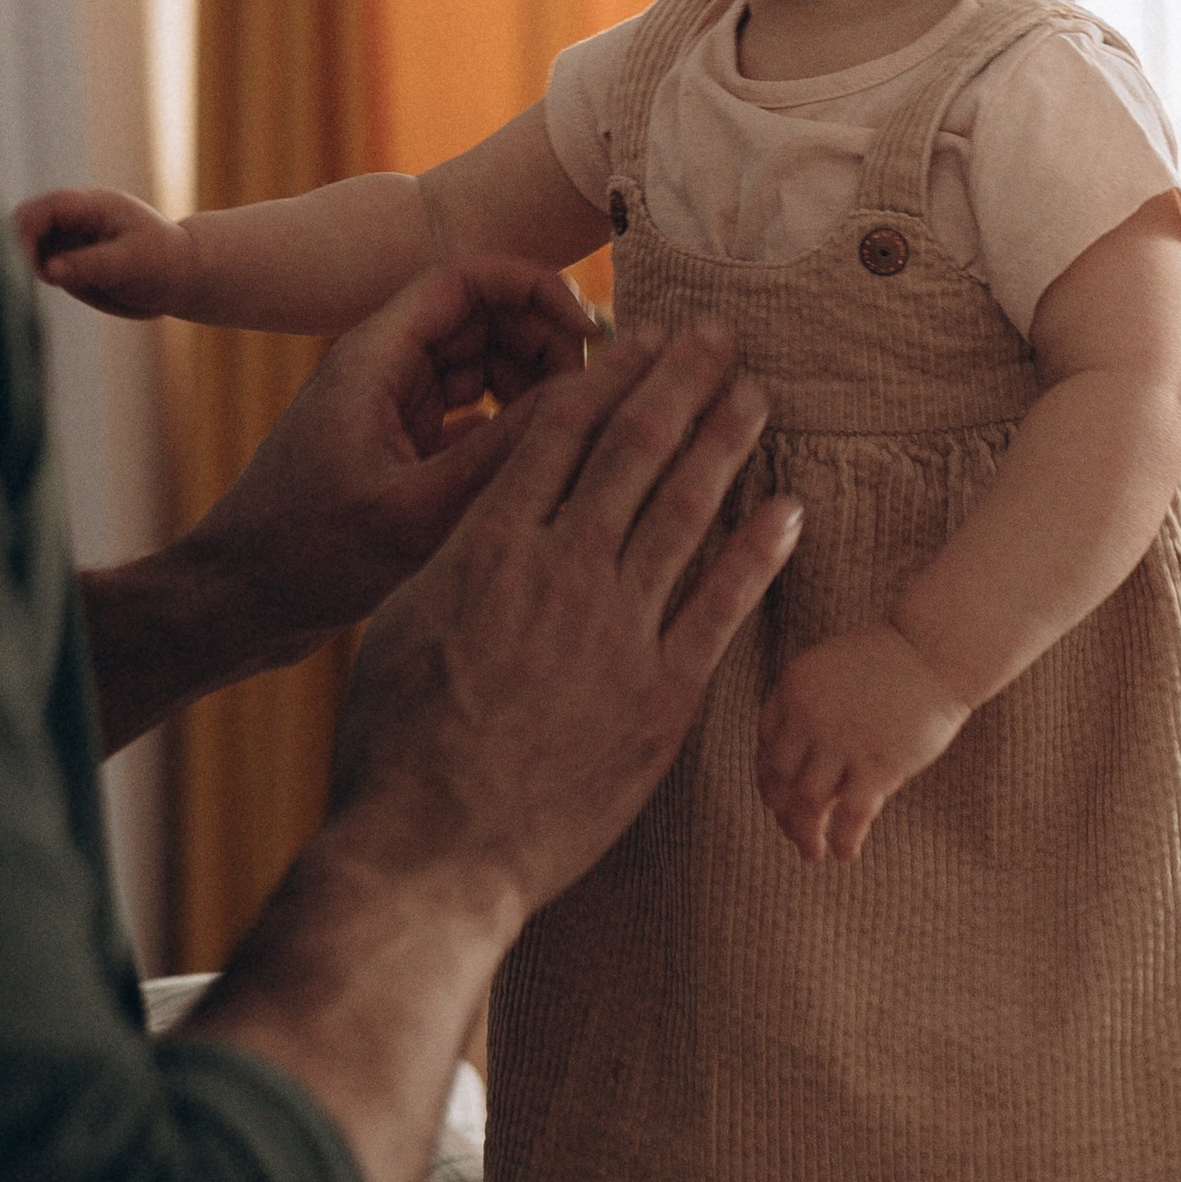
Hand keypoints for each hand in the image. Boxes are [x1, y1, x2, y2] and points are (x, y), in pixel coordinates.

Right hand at [16, 183, 196, 318]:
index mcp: (93, 207)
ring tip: (42, 290)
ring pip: (27, 246)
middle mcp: (76, 219)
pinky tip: (44, 293)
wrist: (185, 277)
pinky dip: (34, 277)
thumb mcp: (131, 265)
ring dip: (24, 265)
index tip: (21, 263)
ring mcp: (70, 239)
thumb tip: (49, 270)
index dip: (26, 230)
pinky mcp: (69, 260)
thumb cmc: (166, 265)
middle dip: (17, 248)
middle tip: (27, 282)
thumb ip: (90, 265)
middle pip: (27, 222)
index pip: (46, 208)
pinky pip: (39, 265)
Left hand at [187, 254, 592, 646]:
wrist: (237, 606)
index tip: (589, 331)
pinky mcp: (398, 452)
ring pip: (480, 367)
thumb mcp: (415, 510)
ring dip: (530, 386)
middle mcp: (383, 370)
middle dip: (542, 341)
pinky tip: (534, 466)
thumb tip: (589, 398)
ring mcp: (391, 411)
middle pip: (482, 317)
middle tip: (588, 396)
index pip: (466, 277)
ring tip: (568, 434)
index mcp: (374, 357)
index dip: (535, 289)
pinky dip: (507, 426)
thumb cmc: (306, 557)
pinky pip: (469, 414)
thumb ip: (502, 453)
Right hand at [327, 322, 802, 914]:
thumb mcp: (403, 626)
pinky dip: (756, 552)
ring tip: (756, 395)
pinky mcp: (660, 697)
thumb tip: (484, 523)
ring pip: (685, 511)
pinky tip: (785, 510)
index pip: (558, 432)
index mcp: (487, 546)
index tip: (641, 339)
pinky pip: (720, 607)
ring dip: (726, 443)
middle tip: (718, 334)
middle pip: (633, 450)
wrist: (431, 847)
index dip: (608, 376)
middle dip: (680, 381)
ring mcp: (616, 632)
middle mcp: (559, 571)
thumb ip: (454, 565)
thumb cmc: (395, 746)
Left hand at [756, 622, 971, 867]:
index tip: (776, 799)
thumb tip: (799, 766)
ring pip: (807, 803)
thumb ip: (810, 710)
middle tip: (792, 831)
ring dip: (804, 834)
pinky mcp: (878, 763)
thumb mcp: (833, 672)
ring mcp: (843, 742)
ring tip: (811, 853)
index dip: (769, 779)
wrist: (935, 649)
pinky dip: (843, 840)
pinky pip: (851, 814)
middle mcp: (808, 717)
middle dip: (782, 811)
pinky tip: (845, 855)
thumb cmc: (890, 660)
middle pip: (780, 778)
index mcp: (793, 689)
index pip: (766, 747)